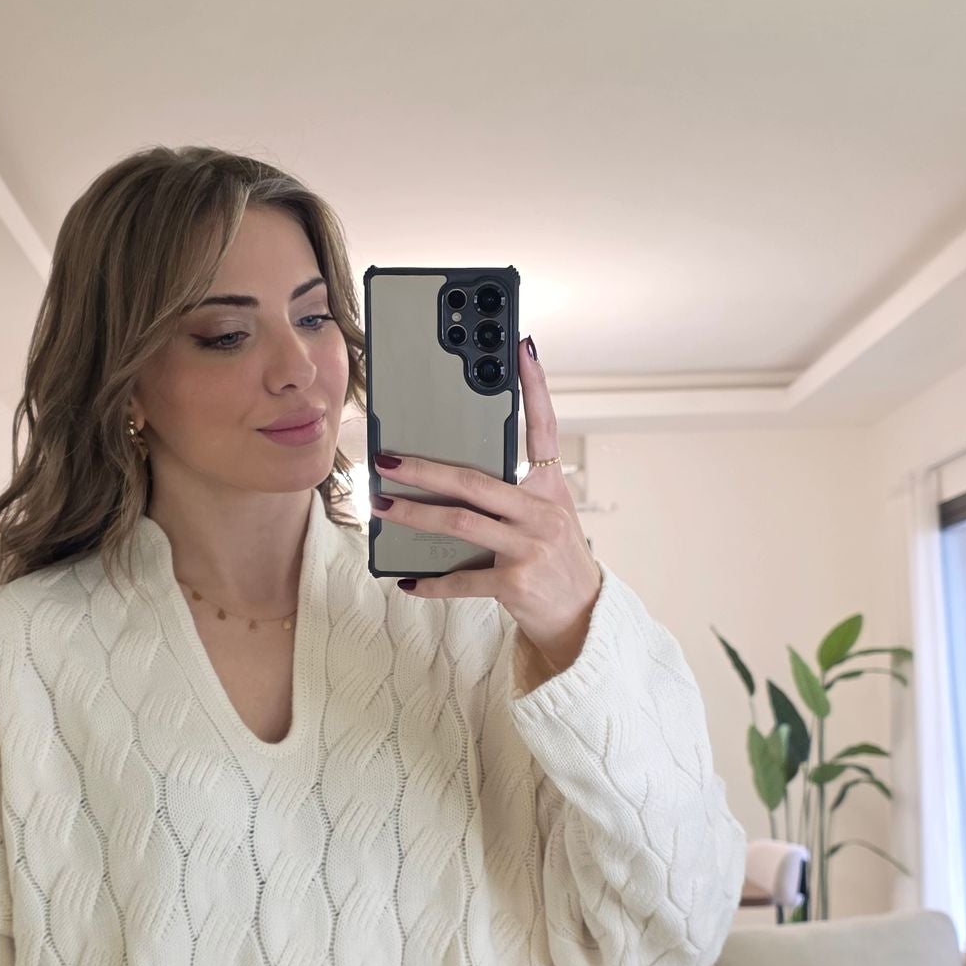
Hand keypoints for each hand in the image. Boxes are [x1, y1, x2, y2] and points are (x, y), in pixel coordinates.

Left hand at [373, 334, 602, 674]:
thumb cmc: (556, 563)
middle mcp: (542, 513)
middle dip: (425, 468)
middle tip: (387, 460)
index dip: (535, 386)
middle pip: (475, 480)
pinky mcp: (516, 583)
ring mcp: (530, 547)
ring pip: (461, 523)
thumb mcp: (546, 519)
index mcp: (550, 490)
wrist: (583, 617)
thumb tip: (449, 479)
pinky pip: (463, 579)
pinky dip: (432, 582)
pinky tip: (408, 580)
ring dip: (414, 515)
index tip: (521, 348)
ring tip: (382, 507)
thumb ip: (510, 496)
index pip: (544, 428)